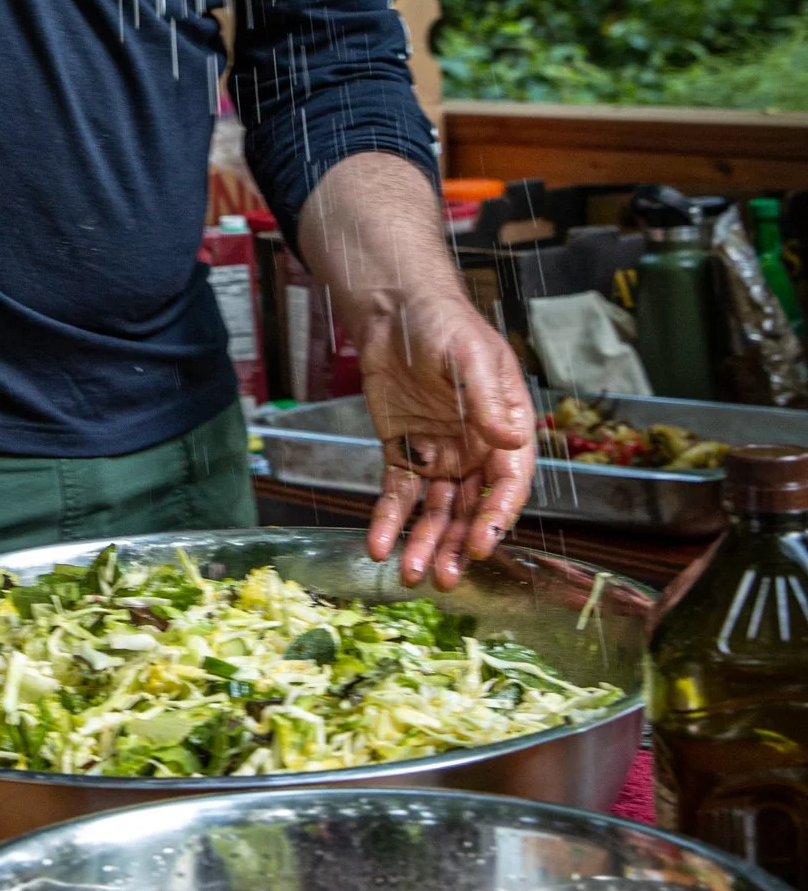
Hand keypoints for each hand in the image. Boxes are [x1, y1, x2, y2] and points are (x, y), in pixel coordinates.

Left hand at [356, 291, 536, 588]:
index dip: (496, 517)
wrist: (394, 312)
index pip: (507, 484)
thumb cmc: (443, 324)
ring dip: (425, 543)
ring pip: (434, 511)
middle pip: (470, 508)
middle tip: (446, 579)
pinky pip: (397, 494)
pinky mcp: (403, 452)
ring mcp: (438, 454)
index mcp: (503, 429)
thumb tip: (512, 437)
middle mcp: (474, 450)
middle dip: (458, 545)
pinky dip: (388, 520)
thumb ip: (486, 400)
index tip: (481, 545)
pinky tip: (377, 545)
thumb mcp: (469, 357)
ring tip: (411, 575)